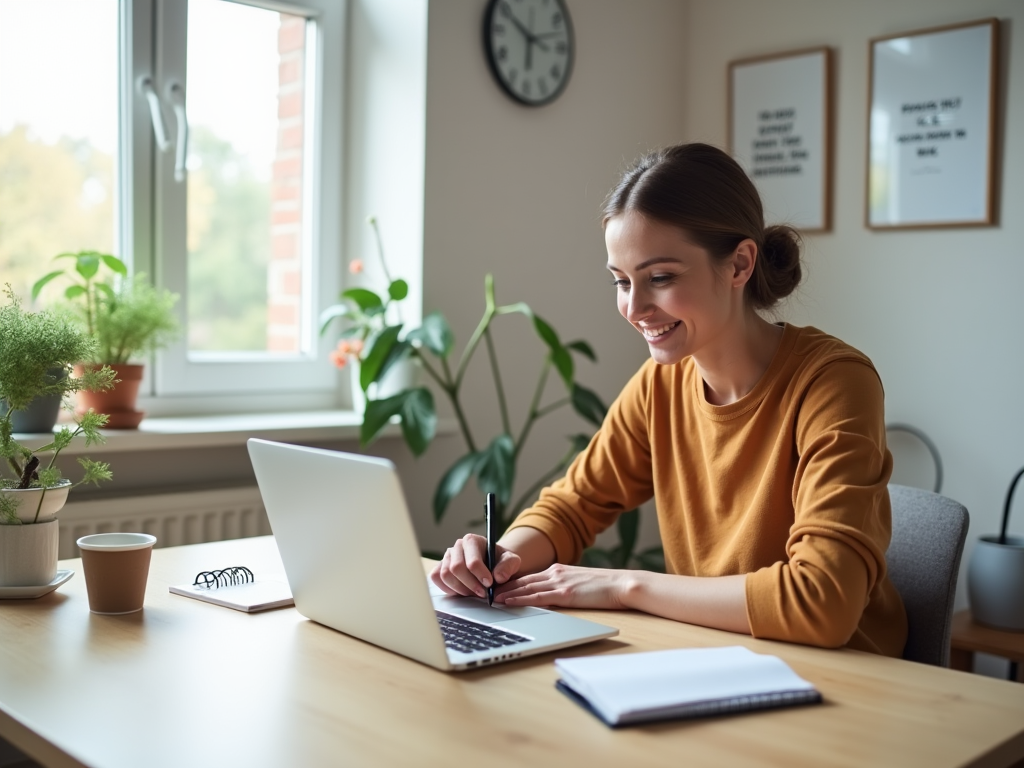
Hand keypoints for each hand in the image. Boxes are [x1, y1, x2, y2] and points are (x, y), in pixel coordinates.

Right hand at [430, 534, 521, 598]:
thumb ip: (508, 566)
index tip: (489, 584)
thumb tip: (498, 577)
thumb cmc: (499, 561)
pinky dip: (447, 588)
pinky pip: (436, 578)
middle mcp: (457, 547)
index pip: (471, 560)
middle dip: (470, 584)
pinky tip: (461, 592)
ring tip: (473, 593)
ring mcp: (447, 557)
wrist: (492, 564)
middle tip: (482, 593)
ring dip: (460, 589)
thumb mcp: (511, 560)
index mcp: (472, 540)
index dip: (480, 574)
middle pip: (456, 568)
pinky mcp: (440, 567)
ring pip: (445, 575)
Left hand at [495, 564, 633, 609]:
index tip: (496, 586)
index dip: (511, 582)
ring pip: (525, 587)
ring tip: (490, 598)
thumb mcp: (580, 583)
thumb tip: (551, 596)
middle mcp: (555, 573)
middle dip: (502, 585)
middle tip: (485, 591)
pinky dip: (520, 599)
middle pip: (523, 580)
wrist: (622, 584)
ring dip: (506, 593)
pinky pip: (537, 596)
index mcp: (559, 570)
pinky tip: (508, 602)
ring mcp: (559, 582)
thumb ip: (564, 586)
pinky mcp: (565, 594)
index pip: (529, 576)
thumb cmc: (605, 587)